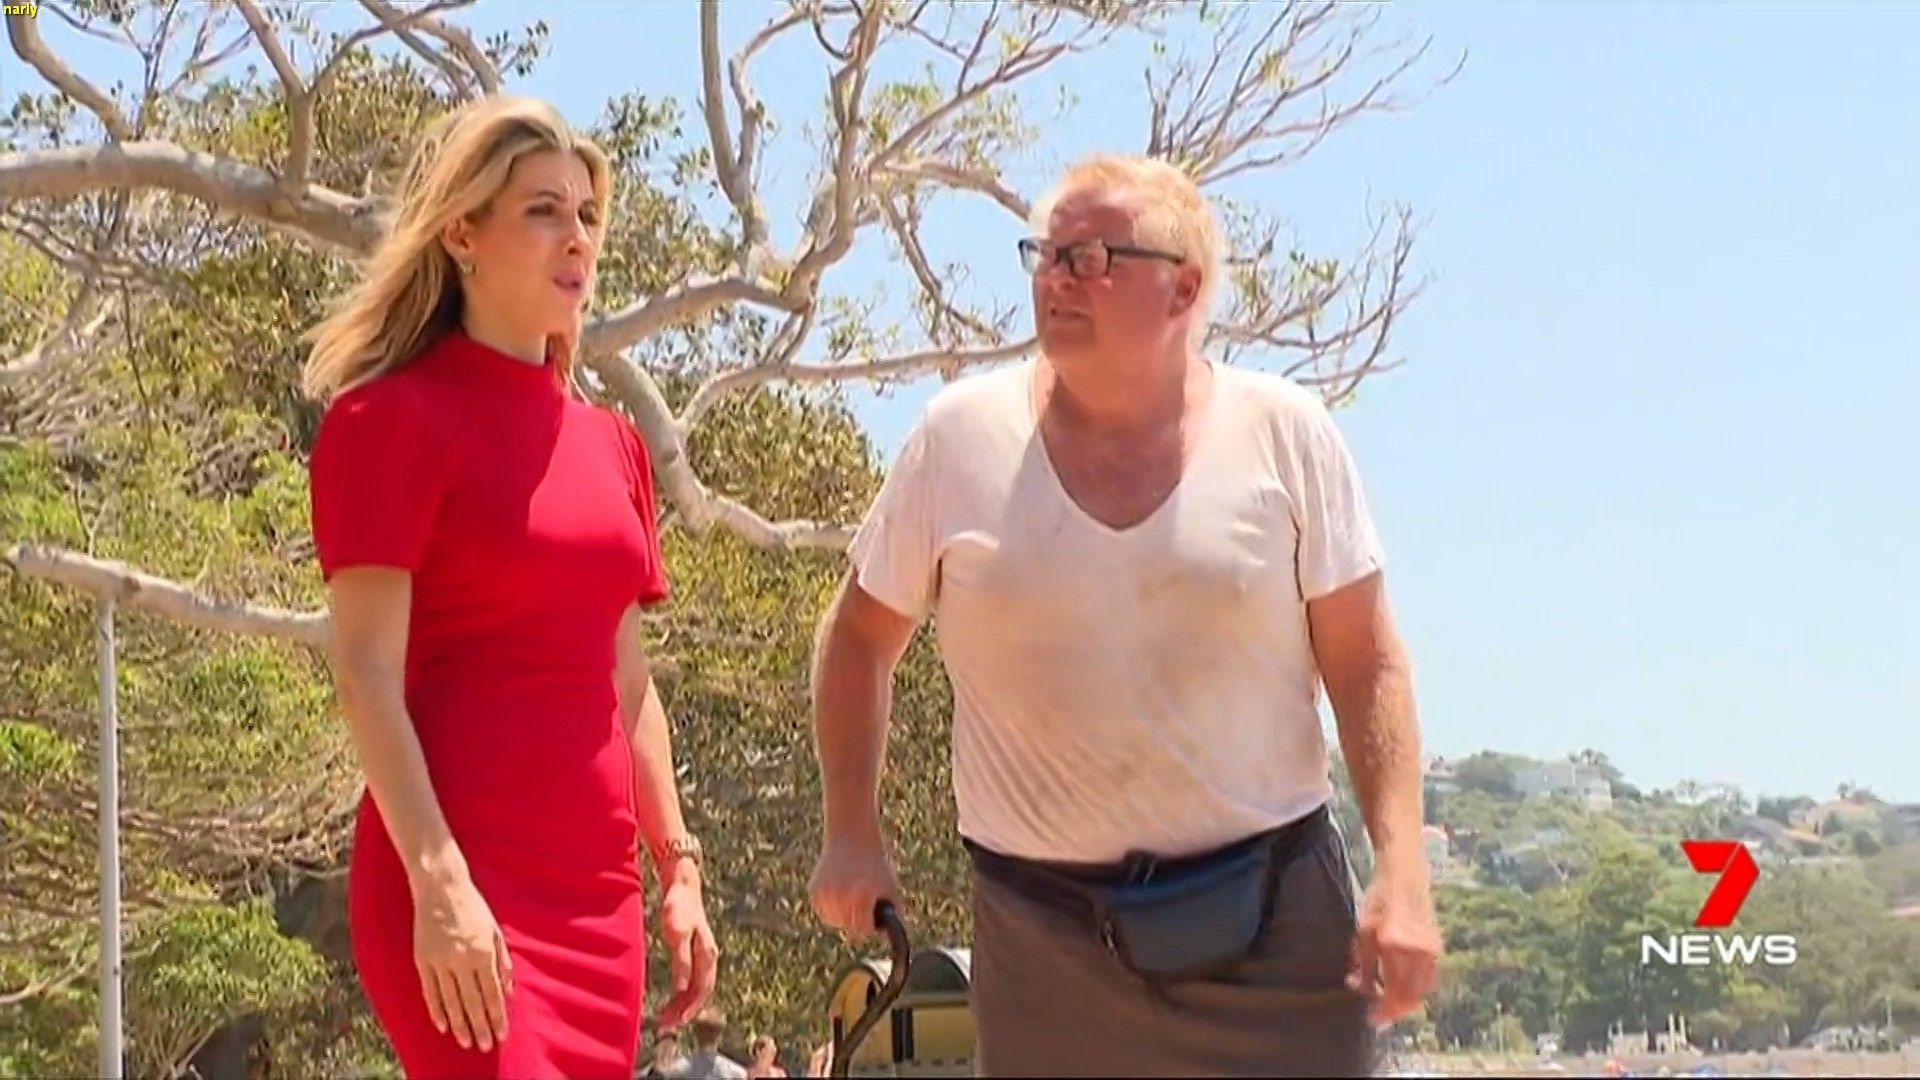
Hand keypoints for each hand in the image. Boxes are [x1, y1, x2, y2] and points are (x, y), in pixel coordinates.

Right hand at [412, 872, 511, 1051]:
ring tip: (467, 1042)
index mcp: (482, 952)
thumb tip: (508, 990)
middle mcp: (461, 960)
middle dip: (481, 1027)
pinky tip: (443, 1026)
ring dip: (460, 1025)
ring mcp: (439, 962)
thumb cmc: (472, 906)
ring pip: (450, 1002)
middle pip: (472, 1003)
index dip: (497, 1016)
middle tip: (486, 1046)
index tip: (501, 1033)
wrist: (440, 887)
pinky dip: (437, 1011)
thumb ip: (502, 961)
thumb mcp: (494, 930)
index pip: (492, 993)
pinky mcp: (422, 960)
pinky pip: (430, 992)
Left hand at [655, 861, 717, 1029]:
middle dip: (685, 1010)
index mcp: (707, 954)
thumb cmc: (678, 907)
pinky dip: (682, 991)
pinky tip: (672, 997)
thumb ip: (681, 961)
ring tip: (666, 1017)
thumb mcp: (677, 934)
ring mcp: (703, 954)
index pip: (702, 989)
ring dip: (683, 1003)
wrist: (682, 885)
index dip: (690, 1008)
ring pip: (696, 986)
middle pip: (700, 991)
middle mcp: (708, 957)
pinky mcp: (694, 950)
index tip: (676, 1021)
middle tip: (665, 1025)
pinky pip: (692, 978)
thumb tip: (681, 989)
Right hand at [809, 831, 899, 936]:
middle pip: (848, 925)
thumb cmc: (875, 864)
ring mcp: (825, 893)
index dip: (870, 924)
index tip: (873, 917)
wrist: (852, 838)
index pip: (864, 927)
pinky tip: (840, 893)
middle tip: (862, 904)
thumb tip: (887, 936)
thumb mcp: (889, 887)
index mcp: (862, 894)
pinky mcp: (814, 890)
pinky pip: (824, 910)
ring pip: (834, 920)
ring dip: (843, 915)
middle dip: (857, 919)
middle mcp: (841, 895)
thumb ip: (890, 913)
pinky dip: (832, 907)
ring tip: (852, 897)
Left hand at [1346, 857, 1441, 1025]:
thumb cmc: (1378, 899)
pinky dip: (1415, 987)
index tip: (1371, 1019)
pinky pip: (1428, 977)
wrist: (1404, 875)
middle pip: (1410, 996)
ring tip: (1387, 1000)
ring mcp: (1431, 949)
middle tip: (1378, 1014)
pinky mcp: (1437, 946)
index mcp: (1395, 946)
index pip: (1392, 991)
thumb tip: (1358, 988)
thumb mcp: (1363, 932)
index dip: (1383, 1010)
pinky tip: (1400, 985)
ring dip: (1405, 1000)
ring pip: (1421, 990)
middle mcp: (1417, 951)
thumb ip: (1362, 964)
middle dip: (1394, 1010)